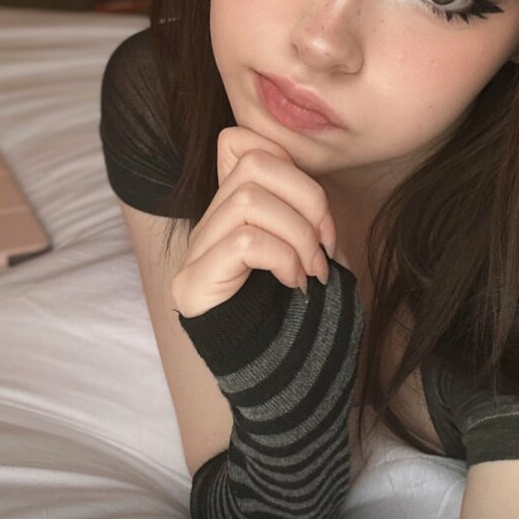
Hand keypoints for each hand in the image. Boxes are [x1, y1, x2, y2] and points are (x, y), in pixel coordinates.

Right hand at [171, 126, 338, 318]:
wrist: (282, 377)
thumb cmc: (301, 310)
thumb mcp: (312, 249)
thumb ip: (305, 211)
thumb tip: (315, 193)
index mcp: (235, 208)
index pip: (237, 141)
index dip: (286, 162)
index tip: (316, 212)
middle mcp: (208, 222)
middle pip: (254, 163)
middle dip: (308, 198)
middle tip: (325, 245)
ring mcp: (196, 252)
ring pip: (249, 200)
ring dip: (298, 234)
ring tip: (313, 271)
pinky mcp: (193, 283)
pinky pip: (244, 242)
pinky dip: (283, 259)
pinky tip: (295, 285)